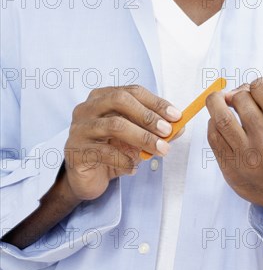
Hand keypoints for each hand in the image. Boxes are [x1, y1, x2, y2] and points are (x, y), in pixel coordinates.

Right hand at [64, 85, 181, 201]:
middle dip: (148, 116)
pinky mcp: (75, 150)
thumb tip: (180, 126)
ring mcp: (79, 128)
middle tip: (167, 132)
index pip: (132, 91)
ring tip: (160, 150)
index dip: (156, 102)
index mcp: (103, 97)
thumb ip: (156, 130)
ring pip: (114, 125)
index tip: (176, 116)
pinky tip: (134, 167)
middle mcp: (88, 108)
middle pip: (120, 101)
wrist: (85, 178)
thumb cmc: (110, 150)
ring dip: (142, 138)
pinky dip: (124, 159)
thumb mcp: (136, 138)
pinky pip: (104, 152)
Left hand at [206, 78, 262, 224]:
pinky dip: (212, 124)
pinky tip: (218, 125)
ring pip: (220, 115)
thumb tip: (233, 90)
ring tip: (218, 103)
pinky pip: (213, 135)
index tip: (249, 93)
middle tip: (233, 101)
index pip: (261, 87)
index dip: (251, 86)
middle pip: (239, 98)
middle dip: (233, 95)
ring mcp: (246, 154)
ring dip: (215, 103)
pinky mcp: (231, 167)